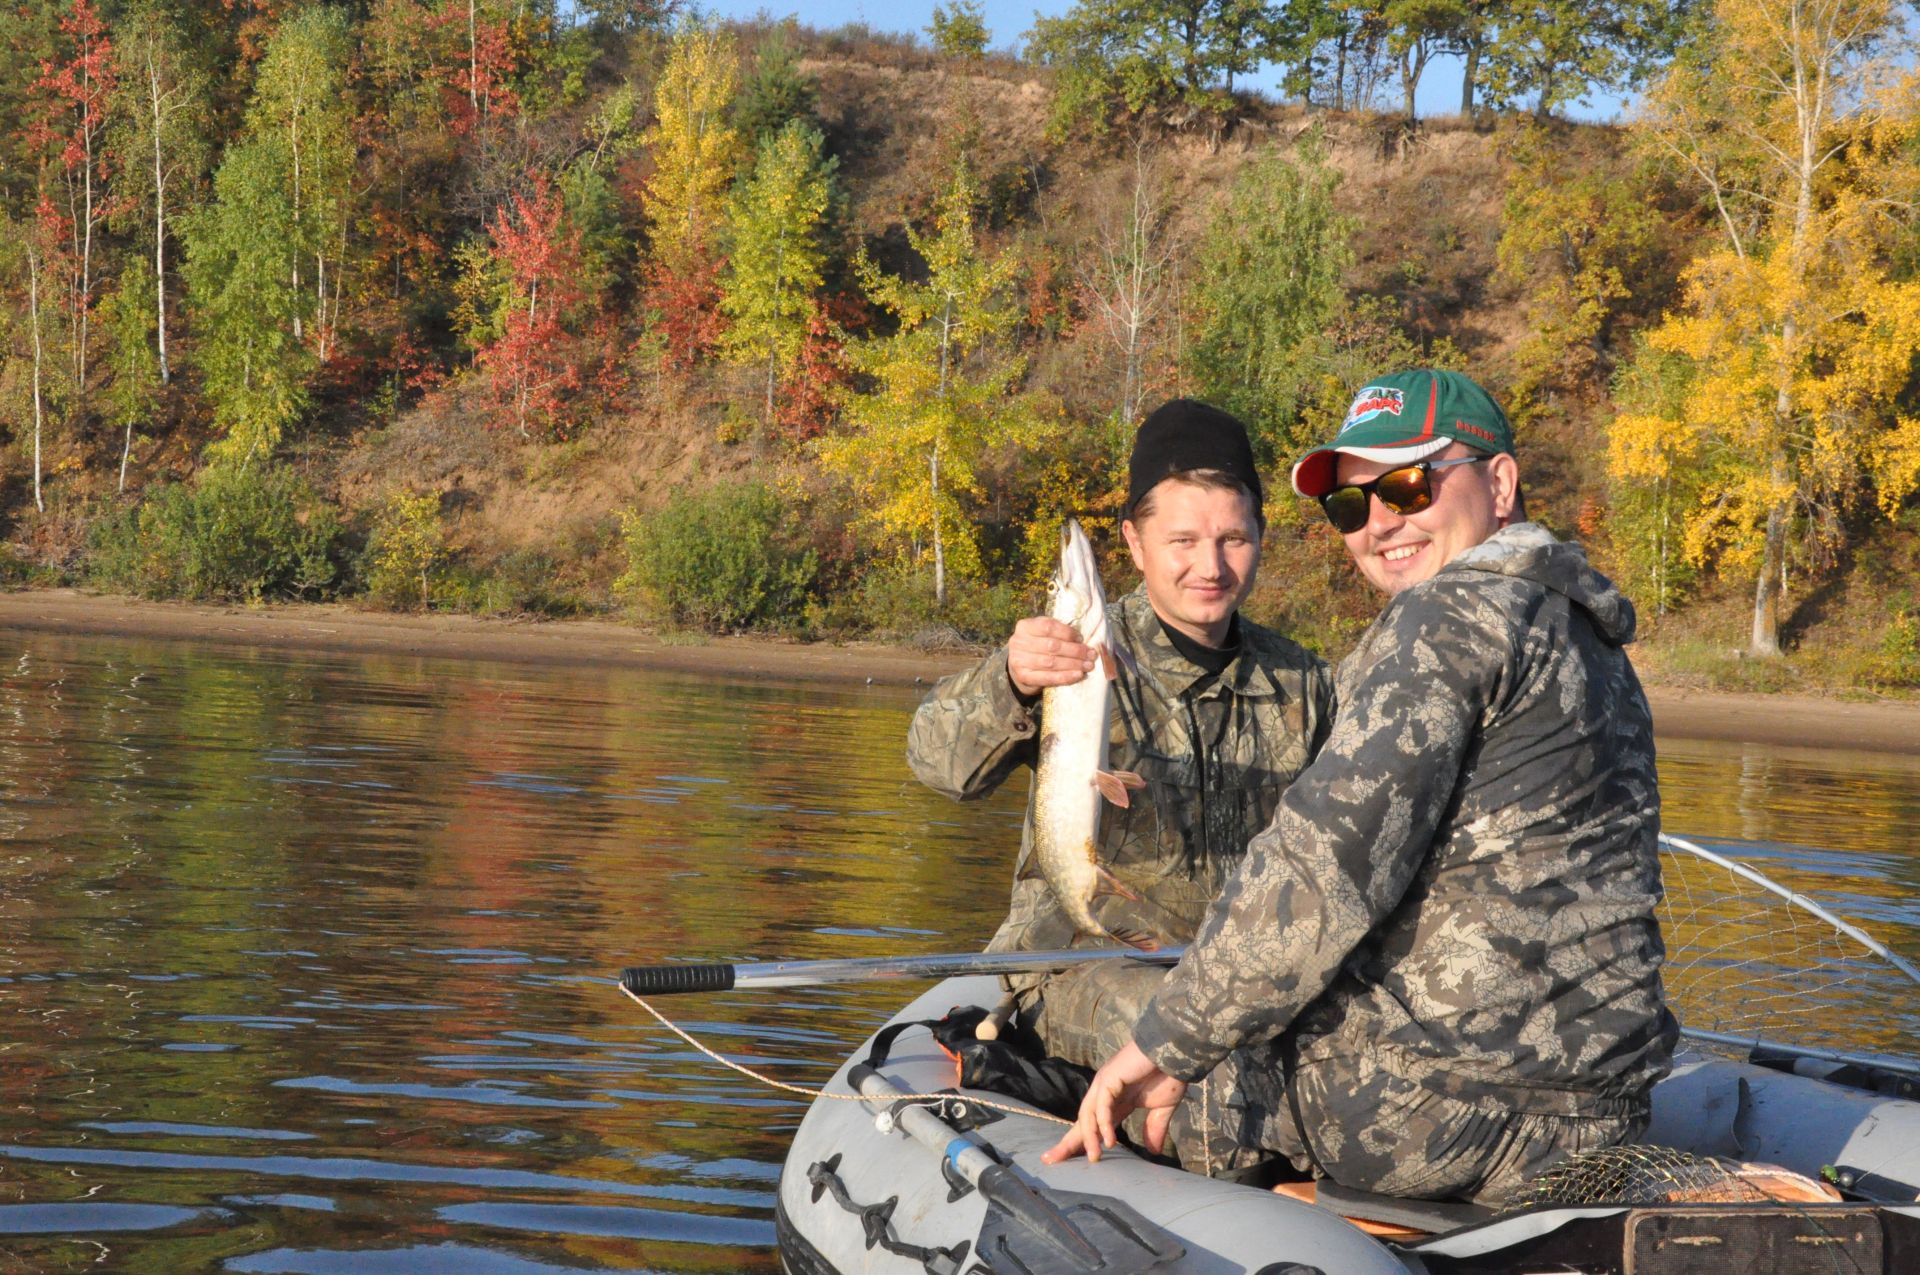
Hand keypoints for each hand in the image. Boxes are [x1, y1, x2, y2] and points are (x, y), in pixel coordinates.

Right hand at [1007, 617, 1095, 698]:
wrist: (1019, 667)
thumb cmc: (1037, 646)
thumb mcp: (1042, 633)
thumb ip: (1058, 632)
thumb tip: (1081, 640)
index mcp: (1025, 626)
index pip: (1048, 626)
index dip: (1067, 632)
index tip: (1081, 638)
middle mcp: (1019, 642)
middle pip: (1052, 646)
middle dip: (1075, 651)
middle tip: (1091, 655)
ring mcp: (1019, 660)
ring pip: (1052, 662)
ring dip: (1074, 664)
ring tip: (1088, 665)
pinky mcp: (1023, 677)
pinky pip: (1048, 678)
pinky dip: (1065, 677)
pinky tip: (1078, 675)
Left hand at [1041, 1040, 1185, 1165]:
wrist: (1175, 1052)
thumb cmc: (1168, 1074)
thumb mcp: (1161, 1109)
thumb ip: (1154, 1128)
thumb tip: (1153, 1151)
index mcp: (1114, 1101)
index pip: (1092, 1125)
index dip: (1080, 1142)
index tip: (1065, 1159)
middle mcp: (1103, 1092)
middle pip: (1082, 1121)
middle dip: (1067, 1142)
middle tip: (1051, 1160)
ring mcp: (1104, 1084)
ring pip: (1089, 1115)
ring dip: (1089, 1137)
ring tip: (1094, 1158)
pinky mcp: (1110, 1078)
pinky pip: (1103, 1105)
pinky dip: (1104, 1123)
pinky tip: (1108, 1140)